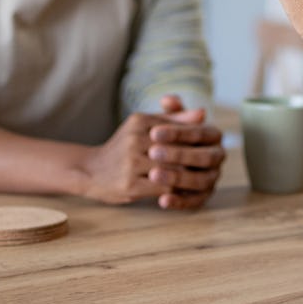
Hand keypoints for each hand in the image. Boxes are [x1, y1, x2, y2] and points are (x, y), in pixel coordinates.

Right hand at [80, 94, 224, 207]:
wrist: (91, 171)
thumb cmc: (124, 147)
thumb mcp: (145, 126)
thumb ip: (174, 118)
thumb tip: (203, 113)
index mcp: (140, 121)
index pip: (177, 128)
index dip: (195, 139)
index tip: (210, 145)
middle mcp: (134, 140)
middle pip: (176, 149)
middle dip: (194, 157)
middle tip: (212, 164)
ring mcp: (131, 164)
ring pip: (172, 170)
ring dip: (187, 175)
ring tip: (200, 177)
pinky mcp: (130, 186)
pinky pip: (162, 188)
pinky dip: (175, 190)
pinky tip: (183, 190)